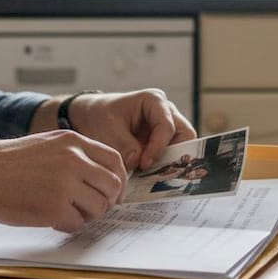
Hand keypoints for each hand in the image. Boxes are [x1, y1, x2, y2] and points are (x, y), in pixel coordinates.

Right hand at [0, 130, 127, 232]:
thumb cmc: (8, 163)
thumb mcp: (46, 144)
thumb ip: (74, 154)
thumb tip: (102, 175)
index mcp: (73, 141)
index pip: (114, 160)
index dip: (118, 179)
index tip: (113, 192)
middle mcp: (73, 160)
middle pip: (112, 185)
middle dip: (107, 201)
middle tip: (94, 209)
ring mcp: (65, 184)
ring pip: (99, 207)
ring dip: (88, 215)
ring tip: (68, 213)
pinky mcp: (55, 208)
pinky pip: (77, 223)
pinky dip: (69, 226)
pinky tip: (53, 220)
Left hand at [67, 89, 196, 171]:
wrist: (92, 119)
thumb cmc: (101, 117)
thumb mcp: (108, 130)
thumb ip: (125, 146)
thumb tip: (138, 162)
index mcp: (153, 101)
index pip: (166, 126)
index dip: (158, 147)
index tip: (144, 164)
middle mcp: (166, 112)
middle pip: (185, 135)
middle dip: (174, 155)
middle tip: (157, 173)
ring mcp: (167, 126)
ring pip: (183, 146)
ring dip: (170, 162)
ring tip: (152, 176)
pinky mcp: (163, 141)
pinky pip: (172, 155)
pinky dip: (164, 166)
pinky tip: (150, 177)